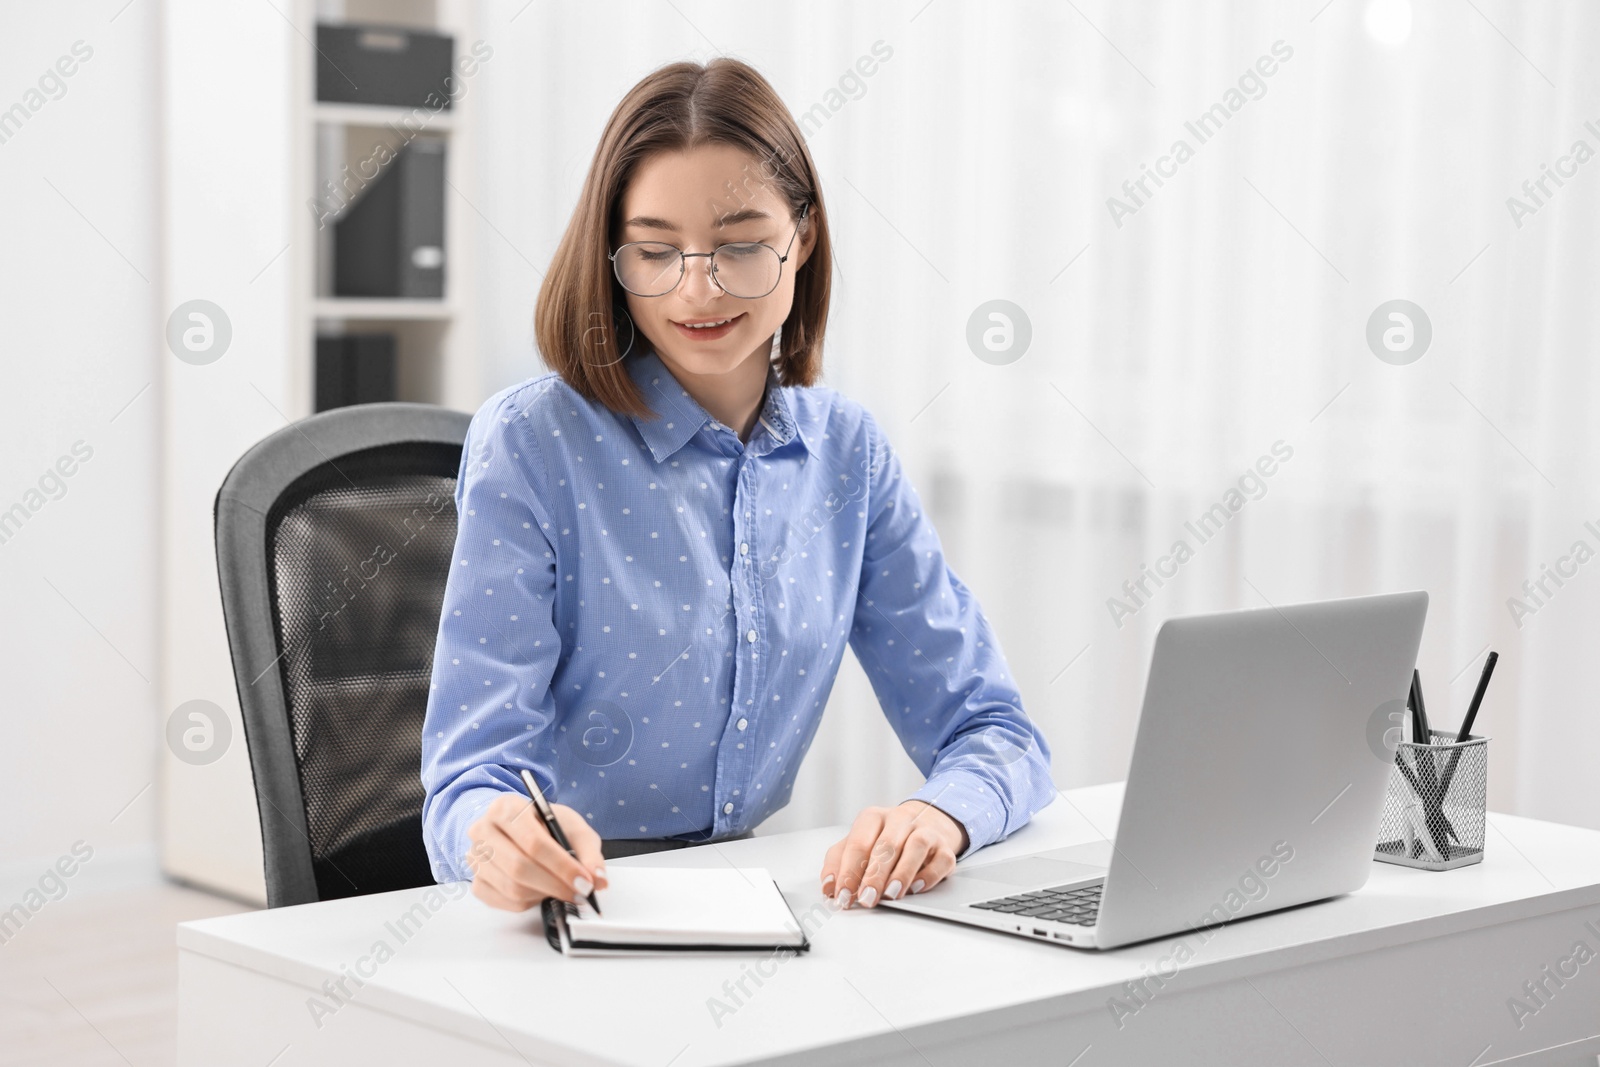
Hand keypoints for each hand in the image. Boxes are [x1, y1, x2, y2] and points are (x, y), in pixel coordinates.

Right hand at [465, 792, 608, 911]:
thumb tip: (598, 879)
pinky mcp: (476, 882)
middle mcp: (483, 830)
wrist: (519, 827)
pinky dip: (529, 902)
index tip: (585, 881)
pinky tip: (542, 891)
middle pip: (519, 867)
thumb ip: (588, 851)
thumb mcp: (571, 827)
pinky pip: (505, 901)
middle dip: (556, 884)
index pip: (533, 842)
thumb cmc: (546, 825)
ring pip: (512, 888)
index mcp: (506, 807)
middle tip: (581, 893)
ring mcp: (475, 857)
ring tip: (563, 889)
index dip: (562, 865)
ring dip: (544, 894)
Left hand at [820, 800, 968, 908]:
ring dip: (902, 873)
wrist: (925, 824)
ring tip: (890, 895)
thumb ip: (839, 862)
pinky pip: (941, 860)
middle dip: (874, 876)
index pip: (858, 842)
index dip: (848, 871)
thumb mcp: (858, 844)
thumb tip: (828, 886)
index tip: (842, 895)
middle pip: (886, 845)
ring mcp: (925, 831)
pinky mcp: (945, 847)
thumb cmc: (885, 839)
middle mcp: (899, 820)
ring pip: (916, 847)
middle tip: (866, 899)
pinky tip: (916, 888)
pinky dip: (928, 875)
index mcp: (873, 818)